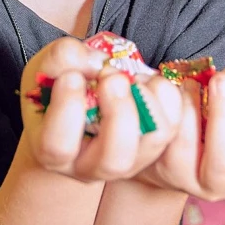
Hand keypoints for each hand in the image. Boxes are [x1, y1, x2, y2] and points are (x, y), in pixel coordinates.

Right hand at [19, 38, 182, 183]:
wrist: (81, 97)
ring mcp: (128, 161)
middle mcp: (92, 166)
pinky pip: (175, 125)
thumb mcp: (49, 66)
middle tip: (114, 78)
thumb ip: (63, 58)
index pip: (59, 147)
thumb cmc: (57, 85)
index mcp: (54, 151)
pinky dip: (168, 96)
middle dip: (120, 113)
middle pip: (115, 160)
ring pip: (153, 141)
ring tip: (133, 77)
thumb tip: (97, 64)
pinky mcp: (155, 146)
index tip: (71, 76)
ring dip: (148, 101)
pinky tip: (148, 81)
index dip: (67, 109)